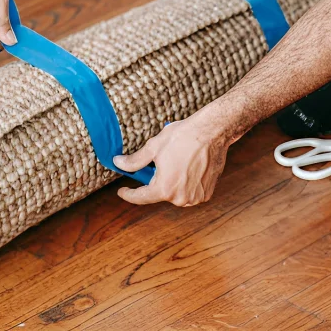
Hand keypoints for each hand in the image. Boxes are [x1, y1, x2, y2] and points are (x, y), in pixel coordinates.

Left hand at [114, 108, 230, 205]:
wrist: (212, 132)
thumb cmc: (183, 137)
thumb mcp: (154, 146)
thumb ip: (135, 160)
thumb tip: (118, 163)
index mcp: (164, 188)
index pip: (141, 197)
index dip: (128, 194)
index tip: (122, 191)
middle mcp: (180, 198)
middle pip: (160, 193)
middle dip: (156, 180)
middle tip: (159, 162)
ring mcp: (195, 197)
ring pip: (175, 192)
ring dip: (172, 182)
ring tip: (177, 161)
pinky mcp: (207, 193)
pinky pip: (190, 191)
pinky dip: (186, 182)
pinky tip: (189, 166)